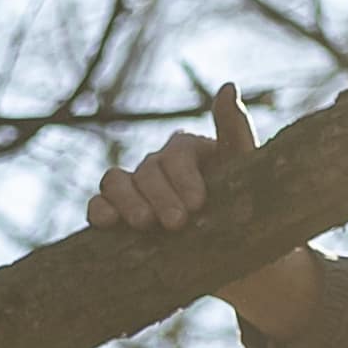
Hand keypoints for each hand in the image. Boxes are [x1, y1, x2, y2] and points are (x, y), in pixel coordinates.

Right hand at [93, 91, 321, 337]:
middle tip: (177, 224)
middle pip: (147, 170)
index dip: (184, 177)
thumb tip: (228, 85)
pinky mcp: (117, 215)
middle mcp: (158, 166)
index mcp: (189, 152)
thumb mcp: (248, 173)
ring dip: (127, 201)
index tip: (199, 203)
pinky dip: (99, 209)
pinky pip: (98, 204)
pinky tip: (107, 223)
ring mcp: (135, 190)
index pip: (177, 154)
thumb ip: (236, 130)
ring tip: (143, 225)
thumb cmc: (248, 212)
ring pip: (115, 181)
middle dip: (161, 196)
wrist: (239, 262)